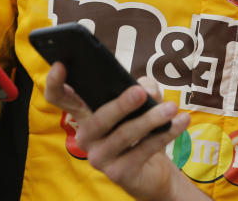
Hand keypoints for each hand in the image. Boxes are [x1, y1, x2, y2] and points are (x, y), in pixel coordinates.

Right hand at [44, 62, 199, 200]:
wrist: (151, 170)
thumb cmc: (141, 129)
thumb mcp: (141, 102)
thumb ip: (142, 88)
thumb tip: (145, 89)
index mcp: (86, 113)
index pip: (60, 98)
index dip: (56, 82)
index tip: (62, 64)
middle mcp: (86, 137)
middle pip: (98, 119)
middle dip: (121, 104)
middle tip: (140, 92)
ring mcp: (99, 158)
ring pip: (124, 135)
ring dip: (151, 119)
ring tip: (171, 108)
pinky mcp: (118, 174)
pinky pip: (144, 151)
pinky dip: (166, 134)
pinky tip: (181, 122)